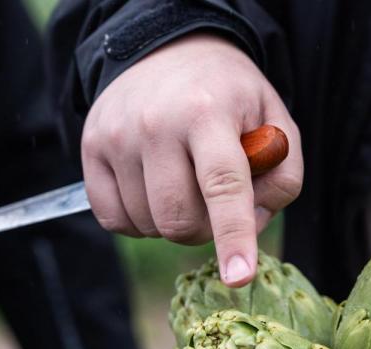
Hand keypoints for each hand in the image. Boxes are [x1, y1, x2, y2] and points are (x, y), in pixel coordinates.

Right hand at [81, 33, 302, 286]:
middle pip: (180, 220)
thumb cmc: (230, 95)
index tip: (239, 277)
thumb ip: (281, 176)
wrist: (168, 48)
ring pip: (148, 225)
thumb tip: (249, 226)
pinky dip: (139, 221)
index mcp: (209, 112)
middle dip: (206, 230)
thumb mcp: (275, 119)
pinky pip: (113, 219)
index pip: (223, 185)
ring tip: (186, 181)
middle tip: (217, 202)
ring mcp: (116, 137)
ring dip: (174, 222)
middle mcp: (156, 124)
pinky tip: (155, 189)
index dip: (233, 236)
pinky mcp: (90, 148)